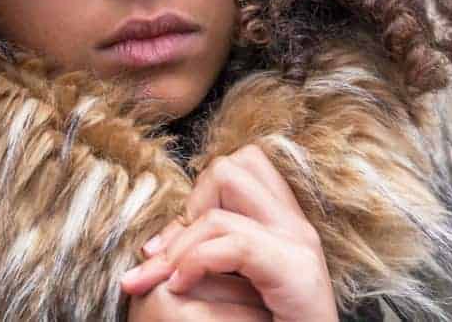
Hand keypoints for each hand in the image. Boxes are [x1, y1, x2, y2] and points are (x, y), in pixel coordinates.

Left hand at [121, 144, 337, 321]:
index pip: (237, 167)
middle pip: (230, 166)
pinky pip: (234, 241)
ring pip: (226, 188)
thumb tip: (152, 249)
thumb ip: (205, 254)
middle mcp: (295, 224)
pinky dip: (196, 260)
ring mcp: (299, 243)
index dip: (195, 197)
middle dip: (189, 205)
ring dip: (183, 236)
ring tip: (168, 277)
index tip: (165, 246)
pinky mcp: (297, 271)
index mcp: (282, 223)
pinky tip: (181, 286)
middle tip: (170, 255)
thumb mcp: (228, 285)